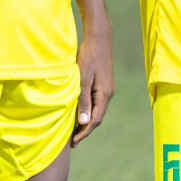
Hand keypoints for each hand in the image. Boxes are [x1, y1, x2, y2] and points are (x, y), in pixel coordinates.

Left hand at [71, 26, 113, 145]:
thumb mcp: (83, 78)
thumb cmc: (89, 56)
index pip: (94, 120)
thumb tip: (84, 122)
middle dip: (85, 130)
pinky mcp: (103, 84)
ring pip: (96, 110)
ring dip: (86, 121)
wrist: (99, 38)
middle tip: (72, 141)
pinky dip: (87, 110)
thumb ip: (83, 100)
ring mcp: (106, 89)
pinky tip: (78, 112)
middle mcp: (108, 94)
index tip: (73, 142)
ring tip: (73, 130)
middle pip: (97, 117)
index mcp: (105, 95)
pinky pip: (95, 102)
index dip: (84, 132)